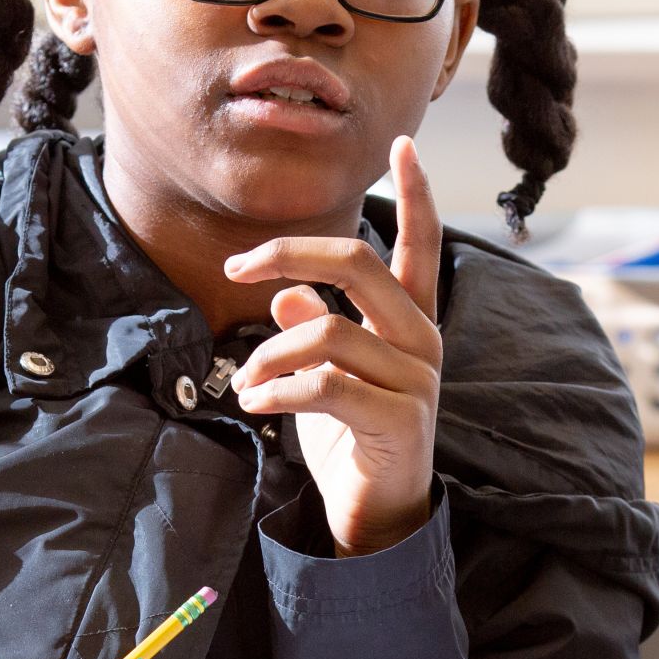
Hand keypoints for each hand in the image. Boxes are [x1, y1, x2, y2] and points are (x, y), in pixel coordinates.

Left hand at [226, 134, 443, 557]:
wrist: (376, 514)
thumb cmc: (353, 439)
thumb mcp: (329, 375)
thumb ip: (317, 329)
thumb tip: (287, 297)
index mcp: (412, 320)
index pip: (421, 244)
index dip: (414, 193)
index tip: (402, 144)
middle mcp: (422, 339)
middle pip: (357, 262)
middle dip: (286, 254)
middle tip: (236, 270)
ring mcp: (415, 379)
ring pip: (326, 332)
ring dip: (267, 355)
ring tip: (243, 384)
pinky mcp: (397, 419)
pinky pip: (323, 385)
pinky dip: (275, 390)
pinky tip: (254, 404)